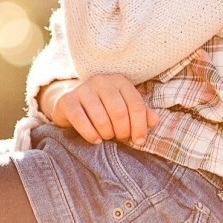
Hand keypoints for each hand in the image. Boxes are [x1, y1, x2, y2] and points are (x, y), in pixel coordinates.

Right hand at [40, 73, 159, 144]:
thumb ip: (141, 114)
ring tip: (107, 137)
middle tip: (120, 138)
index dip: (140, 126)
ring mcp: (83, 89)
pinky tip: (96, 140)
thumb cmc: (103, 109)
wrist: (71, 104)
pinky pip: (81, 121)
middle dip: (122, 132)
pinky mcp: (67, 100)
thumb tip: (154, 121)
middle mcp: (102, 81)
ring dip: (107, 134)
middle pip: (119, 113)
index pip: (136, 105)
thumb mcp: (124, 108)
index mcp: (120, 81)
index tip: (139, 140)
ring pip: (101, 119)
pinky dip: (90, 134)